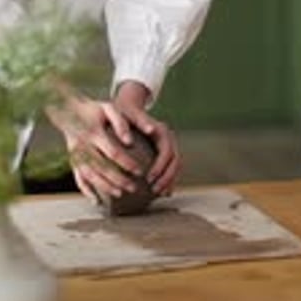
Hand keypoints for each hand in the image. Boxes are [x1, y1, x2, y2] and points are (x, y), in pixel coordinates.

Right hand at [46, 91, 146, 202]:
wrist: (67, 110)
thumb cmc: (93, 109)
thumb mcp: (108, 108)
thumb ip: (121, 122)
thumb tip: (130, 141)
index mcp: (93, 133)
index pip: (112, 153)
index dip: (127, 163)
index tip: (139, 171)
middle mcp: (83, 146)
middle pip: (102, 168)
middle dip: (118, 180)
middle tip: (133, 188)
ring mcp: (76, 155)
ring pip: (90, 176)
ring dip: (104, 187)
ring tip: (120, 194)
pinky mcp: (72, 161)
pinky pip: (78, 179)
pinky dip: (86, 191)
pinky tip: (97, 201)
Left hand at [114, 80, 180, 196]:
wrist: (128, 107)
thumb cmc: (126, 111)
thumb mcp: (130, 112)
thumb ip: (140, 119)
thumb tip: (151, 130)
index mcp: (162, 131)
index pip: (167, 152)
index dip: (160, 166)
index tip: (149, 178)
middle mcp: (168, 139)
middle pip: (175, 161)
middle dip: (167, 178)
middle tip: (155, 190)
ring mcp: (167, 146)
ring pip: (175, 167)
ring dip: (169, 181)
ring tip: (159, 194)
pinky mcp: (162, 153)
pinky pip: (169, 168)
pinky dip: (168, 180)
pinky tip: (161, 192)